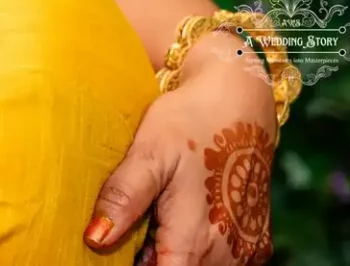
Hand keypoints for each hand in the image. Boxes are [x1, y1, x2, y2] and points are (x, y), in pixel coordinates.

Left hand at [86, 33, 275, 264]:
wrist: (240, 100)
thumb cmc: (190, 121)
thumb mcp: (149, 152)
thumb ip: (124, 197)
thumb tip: (95, 237)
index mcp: (196, 239)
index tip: (113, 251)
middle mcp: (228, 253)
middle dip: (148, 259)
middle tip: (132, 226)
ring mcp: (244, 250)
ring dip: (171, 254)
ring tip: (154, 217)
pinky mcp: (254, 242)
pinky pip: (219, 260)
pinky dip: (196, 249)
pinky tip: (177, 219)